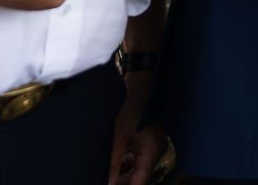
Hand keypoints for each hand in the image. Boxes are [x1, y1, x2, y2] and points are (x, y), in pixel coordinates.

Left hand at [109, 66, 166, 183]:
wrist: (141, 83)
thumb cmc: (133, 105)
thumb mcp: (119, 136)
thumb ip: (114, 162)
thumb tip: (108, 182)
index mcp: (151, 152)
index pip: (139, 182)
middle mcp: (154, 152)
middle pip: (137, 178)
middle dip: (121, 182)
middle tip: (103, 181)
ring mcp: (150, 146)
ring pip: (135, 169)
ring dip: (121, 174)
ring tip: (104, 174)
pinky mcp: (144, 141)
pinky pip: (135, 159)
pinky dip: (124, 163)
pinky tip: (111, 164)